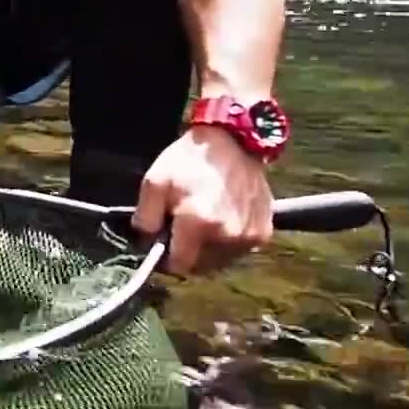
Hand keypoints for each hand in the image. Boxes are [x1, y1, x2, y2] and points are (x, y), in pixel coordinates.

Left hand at [130, 126, 273, 275]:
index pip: (179, 266)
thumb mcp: (154, 182)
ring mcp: (248, 236)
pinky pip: (239, 251)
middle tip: (184, 229)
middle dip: (188, 253)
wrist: (233, 141)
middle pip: (200, 267)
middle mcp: (226, 235)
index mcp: (197, 223)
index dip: (168, 259)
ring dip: (209, 250)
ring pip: (220, 261)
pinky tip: (223, 219)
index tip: (165, 244)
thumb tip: (146, 245)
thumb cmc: (190, 160)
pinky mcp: (263, 232)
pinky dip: (229, 243)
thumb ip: (145, 219)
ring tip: (204, 222)